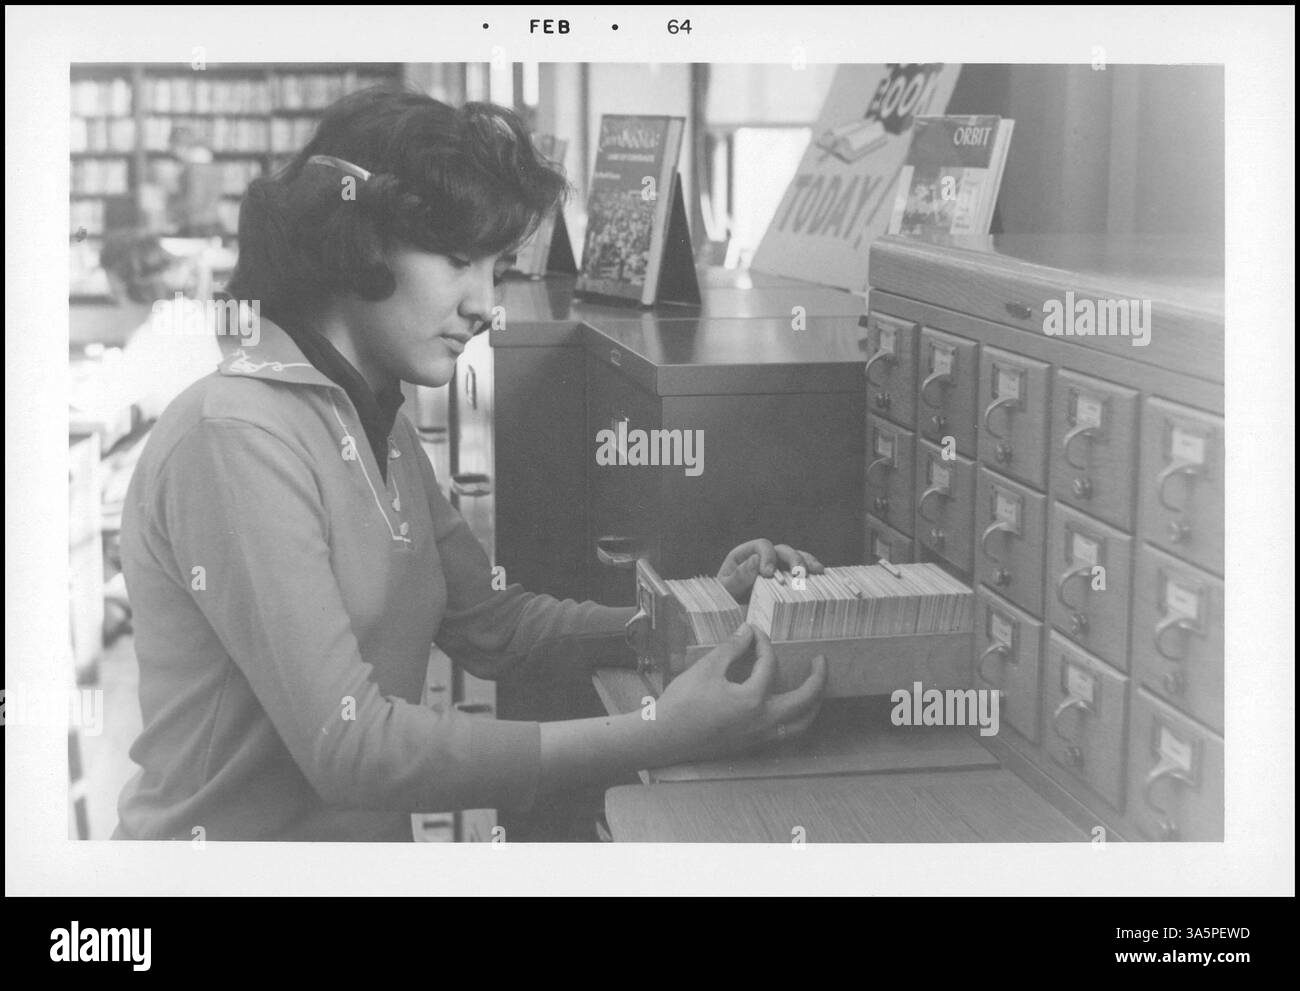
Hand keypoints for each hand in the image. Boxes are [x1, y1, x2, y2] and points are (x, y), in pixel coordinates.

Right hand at [654, 624, 825, 762]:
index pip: (770, 665)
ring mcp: (759, 738)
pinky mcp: (751, 747)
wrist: (663, 737)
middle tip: (822, 661)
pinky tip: (787, 711)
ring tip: (815, 690)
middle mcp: (763, 721)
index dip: (764, 643)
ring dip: (812, 706)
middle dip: (818, 679)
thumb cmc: (682, 703)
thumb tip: (747, 631)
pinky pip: (784, 734)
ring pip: (800, 724)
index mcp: (753, 700)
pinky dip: (794, 721)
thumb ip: (731, 649)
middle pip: (805, 700)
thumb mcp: (707, 669)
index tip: (754, 631)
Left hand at [715, 539, 824, 601]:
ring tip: (817, 572)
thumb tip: (756, 560)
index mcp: (745, 555)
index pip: (761, 546)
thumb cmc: (725, 600)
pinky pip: (801, 569)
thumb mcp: (726, 590)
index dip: (768, 556)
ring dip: (807, 563)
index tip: (769, 574)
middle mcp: (763, 557)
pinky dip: (811, 570)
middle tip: (799, 575)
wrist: (730, 614)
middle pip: (782, 550)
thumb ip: (738, 576)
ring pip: (795, 557)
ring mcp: (776, 567)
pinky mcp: (786, 578)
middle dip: (793, 559)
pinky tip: (820, 575)